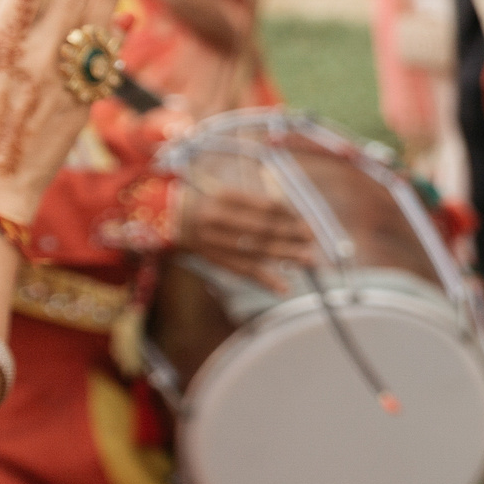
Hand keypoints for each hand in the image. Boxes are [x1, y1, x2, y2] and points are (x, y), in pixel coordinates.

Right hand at [171, 182, 314, 288]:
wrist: (171, 219)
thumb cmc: (211, 204)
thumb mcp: (229, 195)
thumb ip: (258, 204)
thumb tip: (294, 217)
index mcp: (224, 197)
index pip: (265, 207)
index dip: (290, 216)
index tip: (308, 222)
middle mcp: (217, 218)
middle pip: (262, 229)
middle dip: (292, 235)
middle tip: (313, 239)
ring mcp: (213, 241)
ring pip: (256, 251)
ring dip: (286, 257)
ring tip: (309, 260)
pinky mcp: (213, 260)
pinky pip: (242, 271)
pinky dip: (265, 280)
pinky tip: (283, 288)